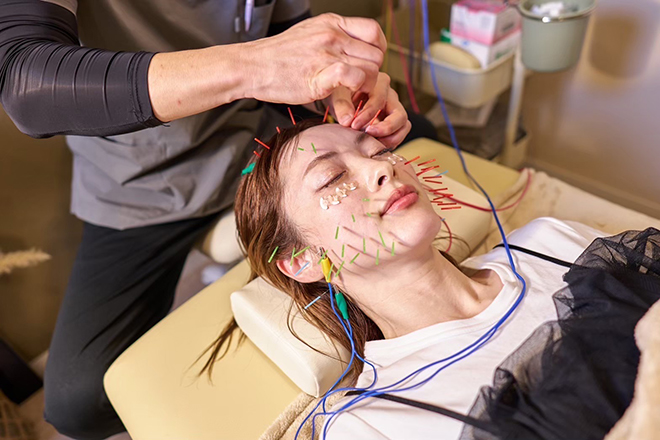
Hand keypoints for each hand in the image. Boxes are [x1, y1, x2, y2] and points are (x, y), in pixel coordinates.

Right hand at [242, 13, 385, 104]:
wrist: (253, 66)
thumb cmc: (279, 56)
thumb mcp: (310, 33)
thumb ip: (335, 37)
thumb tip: (356, 46)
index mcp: (331, 23)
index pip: (373, 31)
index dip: (378, 50)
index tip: (371, 63)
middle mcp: (332, 35)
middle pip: (376, 54)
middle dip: (373, 72)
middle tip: (360, 84)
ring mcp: (326, 54)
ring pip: (370, 68)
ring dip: (366, 86)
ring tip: (352, 92)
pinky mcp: (320, 75)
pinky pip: (354, 78)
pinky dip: (355, 90)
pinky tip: (344, 95)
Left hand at [325, 72, 411, 147]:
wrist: (341, 99)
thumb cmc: (340, 92)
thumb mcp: (337, 94)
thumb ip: (342, 105)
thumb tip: (348, 121)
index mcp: (379, 83)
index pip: (379, 100)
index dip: (368, 115)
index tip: (354, 125)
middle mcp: (390, 95)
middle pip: (399, 115)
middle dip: (386, 129)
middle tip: (370, 136)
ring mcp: (394, 109)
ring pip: (404, 126)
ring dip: (391, 138)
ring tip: (374, 144)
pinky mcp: (393, 121)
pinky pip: (399, 133)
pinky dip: (389, 141)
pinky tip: (374, 144)